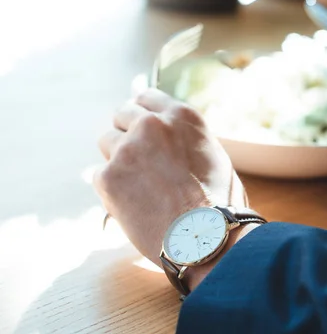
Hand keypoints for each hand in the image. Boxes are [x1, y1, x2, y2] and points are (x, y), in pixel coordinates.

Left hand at [94, 89, 251, 289]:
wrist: (204, 236)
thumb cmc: (219, 203)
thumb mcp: (212, 155)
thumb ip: (185, 139)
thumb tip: (170, 138)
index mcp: (182, 116)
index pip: (146, 97)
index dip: (143, 114)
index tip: (142, 128)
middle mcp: (152, 124)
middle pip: (122, 114)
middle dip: (127, 133)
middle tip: (138, 158)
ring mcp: (128, 149)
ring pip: (107, 142)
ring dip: (118, 159)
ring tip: (139, 185)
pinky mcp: (109, 176)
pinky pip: (100, 174)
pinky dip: (112, 188)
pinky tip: (133, 204)